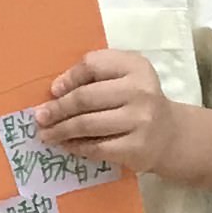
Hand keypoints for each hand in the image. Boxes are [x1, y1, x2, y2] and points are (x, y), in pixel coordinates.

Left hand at [43, 49, 179, 175]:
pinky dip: (77, 147)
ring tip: (46, 134)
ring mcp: (140, 120)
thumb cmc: (138, 102)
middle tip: (40, 117)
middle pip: (86, 97)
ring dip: (61, 130)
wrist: (171, 135)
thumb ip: (96, 75)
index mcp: (135, 66)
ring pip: (87, 124)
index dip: (69, 78)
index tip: (54, 91)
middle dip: (58, 109)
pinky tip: (67, 146)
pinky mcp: (136, 147)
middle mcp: (140, 90)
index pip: (93, 65)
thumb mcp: (125, 77)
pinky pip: (97, 147)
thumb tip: (57, 90)